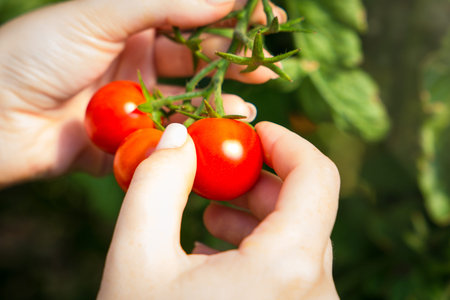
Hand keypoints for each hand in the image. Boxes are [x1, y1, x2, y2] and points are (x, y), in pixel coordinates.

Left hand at [0, 0, 285, 187]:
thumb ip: (168, 4)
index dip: (229, 19)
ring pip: (186, 105)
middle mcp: (135, 64)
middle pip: (195, 65)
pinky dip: (190, 139)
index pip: (192, 19)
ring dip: (217, 106)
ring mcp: (133, 106)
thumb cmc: (40, 52)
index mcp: (130, 26)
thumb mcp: (102, 13)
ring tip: (248, 107)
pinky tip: (214, 137)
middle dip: (231, 67)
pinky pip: (165, 141)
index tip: (265, 21)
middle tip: (265, 72)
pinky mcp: (126, 143)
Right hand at [98, 121, 339, 298]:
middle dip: (259, 180)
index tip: (248, 132)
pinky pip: (291, 272)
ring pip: (298, 240)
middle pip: (305, 208)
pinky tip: (215, 253)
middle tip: (216, 172)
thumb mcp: (136, 258)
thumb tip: (177, 136)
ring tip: (210, 212)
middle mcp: (316, 293)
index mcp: (289, 269)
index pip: (317, 176)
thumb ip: (157, 183)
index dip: (284, 142)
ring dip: (256, 215)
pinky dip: (259, 248)